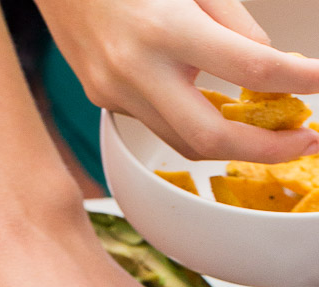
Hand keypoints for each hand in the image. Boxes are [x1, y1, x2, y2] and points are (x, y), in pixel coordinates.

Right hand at [38, 0, 318, 161]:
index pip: (249, 68)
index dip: (296, 81)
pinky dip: (195, 125)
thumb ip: (231, 22)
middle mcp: (136, 70)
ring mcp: (114, 92)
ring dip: (232, 146)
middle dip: (263, 148)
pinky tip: (218, 113)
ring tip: (270, 135)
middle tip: (303, 140)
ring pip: (184, 142)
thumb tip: (265, 64)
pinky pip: (158, 124)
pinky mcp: (104, 100)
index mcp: (165, 28)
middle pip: (210, 136)